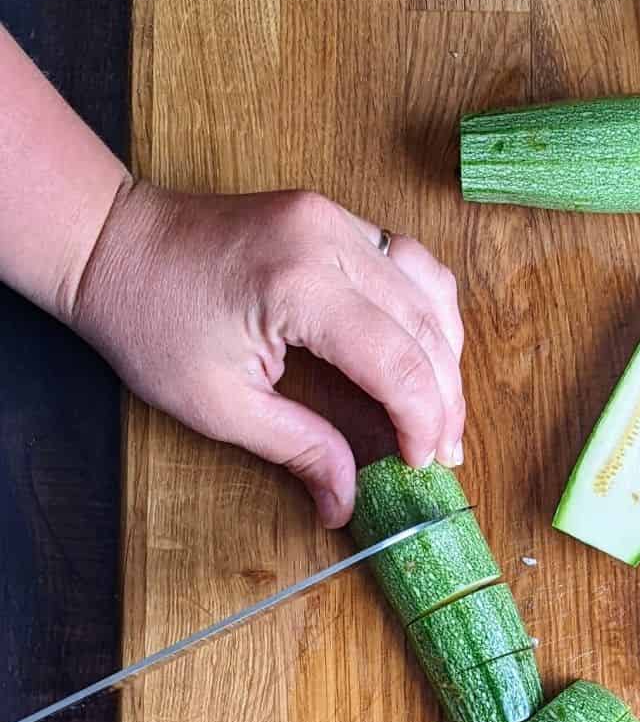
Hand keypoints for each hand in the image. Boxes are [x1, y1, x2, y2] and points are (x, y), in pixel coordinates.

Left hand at [70, 184, 465, 527]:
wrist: (111, 244)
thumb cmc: (149, 322)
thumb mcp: (218, 405)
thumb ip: (297, 449)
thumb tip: (344, 505)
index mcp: (299, 285)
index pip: (397, 361)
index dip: (422, 420)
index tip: (421, 465)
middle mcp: (329, 239)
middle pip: (425, 326)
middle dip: (443, 398)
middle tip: (444, 452)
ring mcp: (336, 218)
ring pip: (431, 290)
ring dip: (447, 355)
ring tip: (442, 411)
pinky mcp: (334, 216)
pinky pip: (409, 262)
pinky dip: (428, 312)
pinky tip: (428, 353)